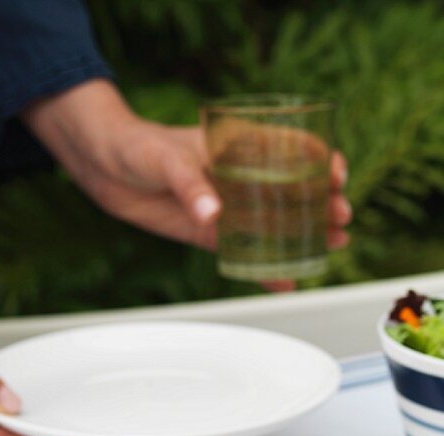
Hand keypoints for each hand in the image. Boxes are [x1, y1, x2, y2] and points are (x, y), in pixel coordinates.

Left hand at [23, 80, 351, 284]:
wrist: (104, 168)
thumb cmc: (136, 147)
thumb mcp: (165, 160)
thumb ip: (190, 186)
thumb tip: (213, 214)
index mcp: (237, 145)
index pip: (290, 148)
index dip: (319, 160)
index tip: (336, 174)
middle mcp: (239, 176)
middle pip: (293, 189)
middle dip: (322, 203)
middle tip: (339, 218)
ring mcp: (228, 206)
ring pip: (277, 223)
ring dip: (306, 234)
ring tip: (333, 245)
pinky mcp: (211, 233)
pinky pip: (246, 251)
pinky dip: (266, 268)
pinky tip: (288, 281)